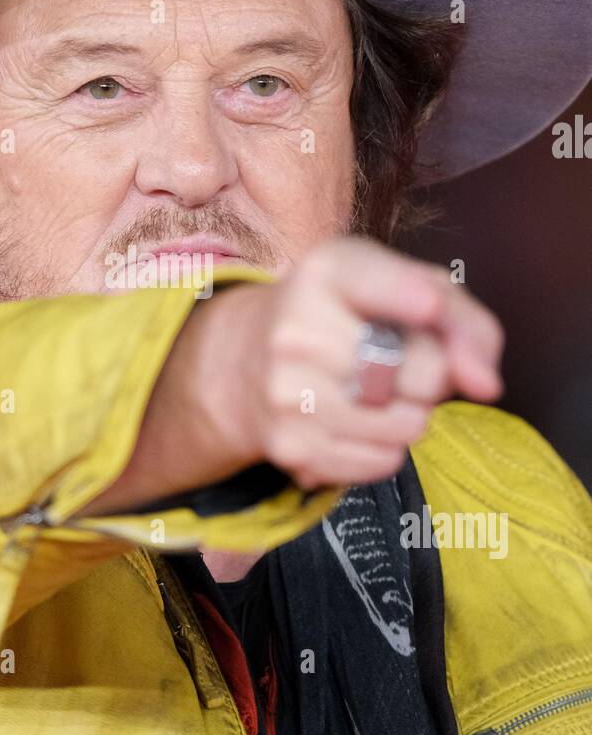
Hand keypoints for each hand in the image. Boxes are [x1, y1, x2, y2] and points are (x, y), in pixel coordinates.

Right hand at [215, 236, 503, 489]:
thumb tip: (486, 386)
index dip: (414, 300)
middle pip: (421, 372)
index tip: (429, 306)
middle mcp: (296, 330)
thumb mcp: (405, 289)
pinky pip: (382, 462)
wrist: (248, 358)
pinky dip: (387, 447)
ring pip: (407, 425)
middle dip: (432, 375)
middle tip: (400, 362)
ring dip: (412, 415)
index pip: (378, 284)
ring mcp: (287, 393)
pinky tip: (358, 420)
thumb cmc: (348, 317)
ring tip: (378, 392)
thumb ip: (465, 324)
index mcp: (327, 273)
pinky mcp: (289, 447)